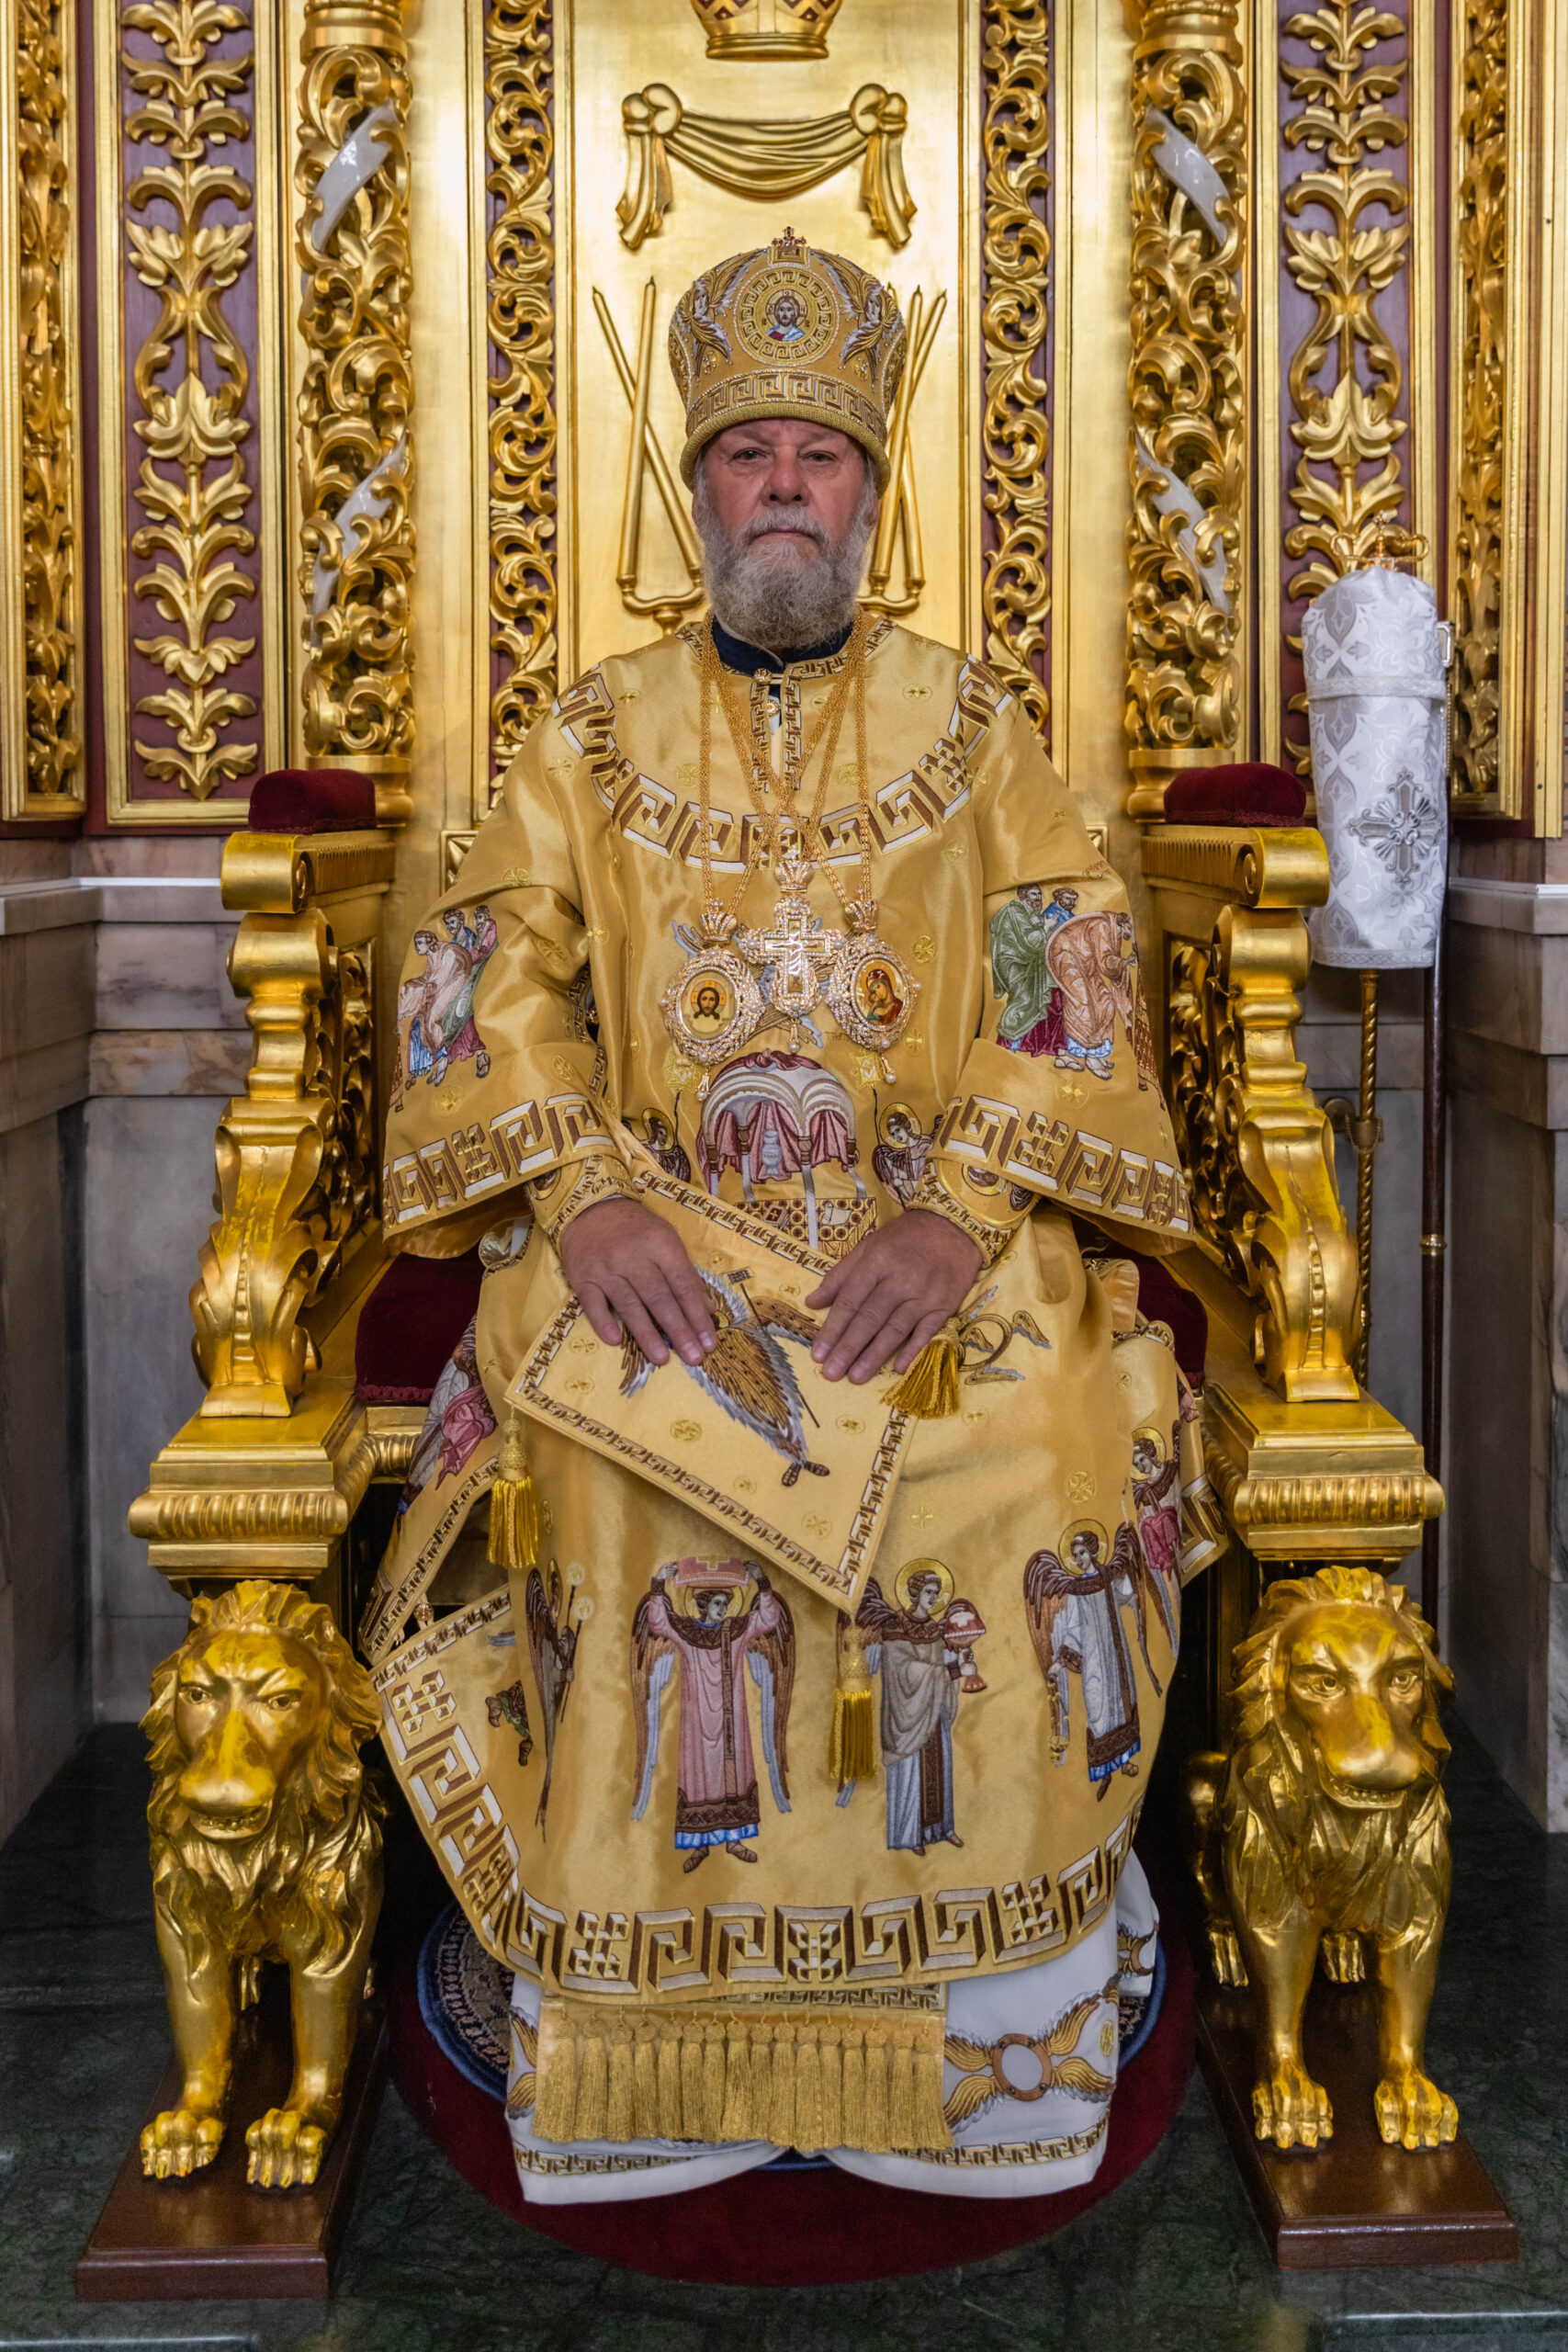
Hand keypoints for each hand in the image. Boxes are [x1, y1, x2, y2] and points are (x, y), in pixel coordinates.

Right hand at [557, 1196, 715, 1368]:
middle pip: (660, 1298)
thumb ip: (686, 1274)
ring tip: (662, 1358)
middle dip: (679, 1329)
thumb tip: (706, 1309)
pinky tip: (615, 1340)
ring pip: (630, 1304)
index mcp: (661, 1246)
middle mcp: (635, 1258)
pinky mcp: (584, 1278)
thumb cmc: (636, 1229)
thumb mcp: (667, 1241)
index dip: (697, 1315)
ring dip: (647, 1333)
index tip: (709, 1342)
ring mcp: (607, 1269)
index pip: (683, 1285)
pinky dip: (603, 1321)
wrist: (591, 1208)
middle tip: (694, 1357)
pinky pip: (593, 1303)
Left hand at [804, 1209, 981, 1383]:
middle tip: (831, 1373)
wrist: (953, 1226)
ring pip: (895, 1329)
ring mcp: (923, 1295)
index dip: (832, 1328)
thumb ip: (840, 1276)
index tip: (817, 1354)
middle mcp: (898, 1280)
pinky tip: (898, 1368)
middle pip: (869, 1318)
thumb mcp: (868, 1246)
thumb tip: (812, 1302)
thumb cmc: (905, 1237)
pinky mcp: (943, 1305)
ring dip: (875, 1355)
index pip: (850, 1301)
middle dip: (848, 1348)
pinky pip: (926, 1332)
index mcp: (875, 1263)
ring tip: (856, 1377)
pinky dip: (913, 1350)